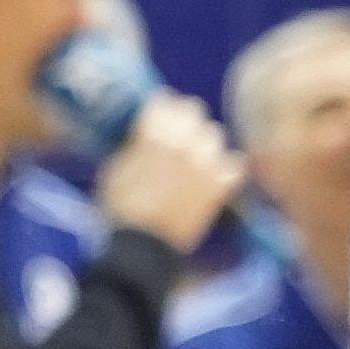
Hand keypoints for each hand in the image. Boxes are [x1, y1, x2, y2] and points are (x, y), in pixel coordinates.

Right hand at [95, 93, 242, 249]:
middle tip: (173, 130)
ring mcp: (206, 165)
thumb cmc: (119, 208)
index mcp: (154, 136)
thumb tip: (142, 134)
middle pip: (194, 110)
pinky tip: (212, 173)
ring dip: (202, 140)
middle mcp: (185, 144)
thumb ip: (133, 145)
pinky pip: (234, 163)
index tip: (153, 114)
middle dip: (182, 117)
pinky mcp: (220, 186)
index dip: (156, 108)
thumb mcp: (114, 168)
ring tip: (192, 153)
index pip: (164, 101)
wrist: (142, 247)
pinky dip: (224, 166)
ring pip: (215, 134)